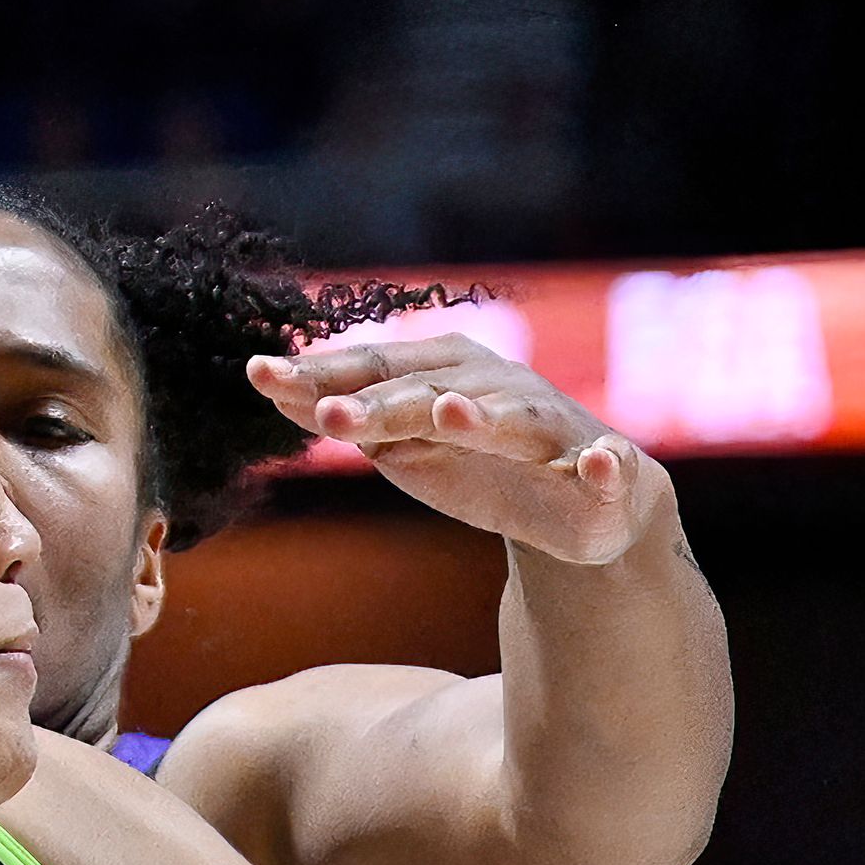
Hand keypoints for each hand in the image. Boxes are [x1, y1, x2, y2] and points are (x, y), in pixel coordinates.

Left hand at [248, 335, 671, 566]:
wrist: (579, 498)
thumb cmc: (478, 459)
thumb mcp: (404, 441)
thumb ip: (349, 415)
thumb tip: (269, 385)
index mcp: (444, 369)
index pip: (373, 366)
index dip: (319, 373)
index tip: (258, 375)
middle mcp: (495, 385)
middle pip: (426, 393)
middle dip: (381, 402)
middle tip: (327, 414)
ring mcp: (548, 424)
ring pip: (512, 419)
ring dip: (481, 417)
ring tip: (450, 414)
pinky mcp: (600, 468)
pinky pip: (607, 465)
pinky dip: (605, 463)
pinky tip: (602, 462)